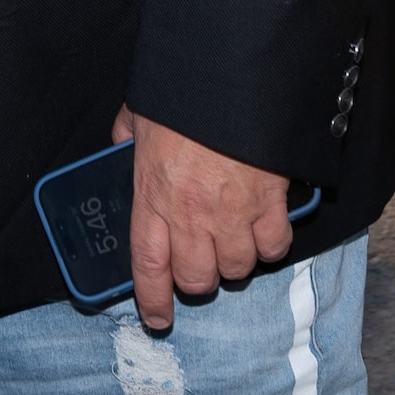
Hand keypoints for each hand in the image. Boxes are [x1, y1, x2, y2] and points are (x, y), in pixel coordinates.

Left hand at [114, 107, 295, 331]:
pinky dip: (271, 244)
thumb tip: (118, 146)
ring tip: (231, 240)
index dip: (152, 300)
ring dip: (235, 261)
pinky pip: (275, 246)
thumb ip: (125, 137)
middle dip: (198, 279)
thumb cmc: (181, 95)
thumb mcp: (138, 114)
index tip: (158, 318)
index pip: (148, 266)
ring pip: (238, 268)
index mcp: (152, 195)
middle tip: (200, 261)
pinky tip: (263, 227)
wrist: (229, 76)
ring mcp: (233, 212)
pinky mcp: (271, 202)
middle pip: (197, 279)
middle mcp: (191, 215)